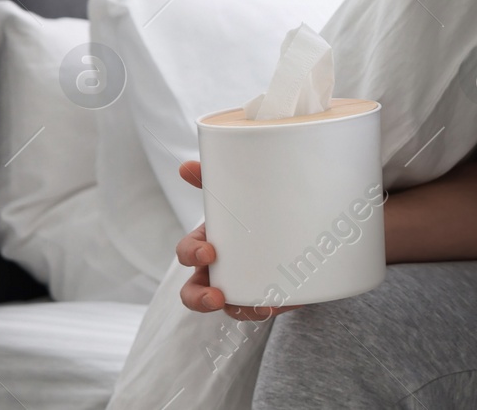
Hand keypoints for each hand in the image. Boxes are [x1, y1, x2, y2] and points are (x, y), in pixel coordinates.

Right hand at [176, 161, 301, 321]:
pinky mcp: (264, 295)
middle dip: (200, 298)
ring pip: (229, 308)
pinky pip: (260, 309)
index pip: (187, 254)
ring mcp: (239, 286)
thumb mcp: (234, 193)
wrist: (292, 222)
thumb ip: (212, 178)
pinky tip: (278, 303)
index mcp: (208, 243)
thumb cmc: (251, 209)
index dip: (192, 255)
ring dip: (238, 311)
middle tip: (216, 296)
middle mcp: (218, 270)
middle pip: (195, 293)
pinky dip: (266, 309)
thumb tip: (185, 166)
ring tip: (259, 307)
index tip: (208, 252)